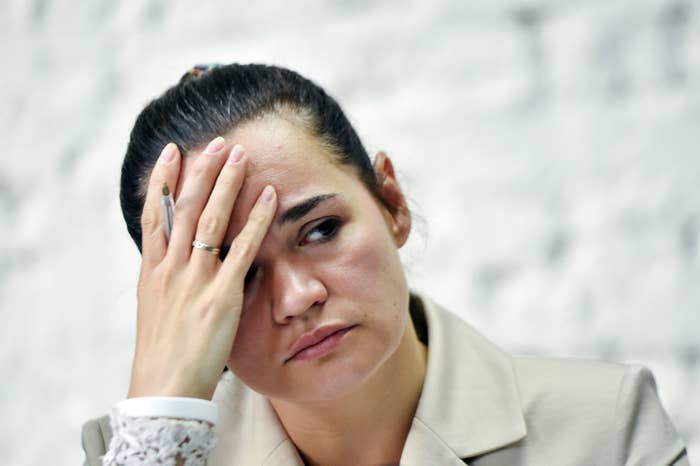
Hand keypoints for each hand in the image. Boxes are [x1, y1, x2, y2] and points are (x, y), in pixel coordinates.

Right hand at [127, 137, 275, 399]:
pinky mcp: (221, 296)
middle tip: (218, 142)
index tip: (173, 152)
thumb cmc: (163, 353)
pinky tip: (268, 197)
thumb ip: (165, 279)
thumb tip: (173, 256)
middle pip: (185, 207)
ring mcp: (195, 280)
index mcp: (152, 271)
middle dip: (202, 171)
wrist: (165, 388)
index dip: (162, 180)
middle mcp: (170, 268)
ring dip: (226, 183)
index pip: (155, 213)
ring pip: (210, 219)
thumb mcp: (154, 308)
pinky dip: (256, 219)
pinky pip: (242, 249)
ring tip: (240, 155)